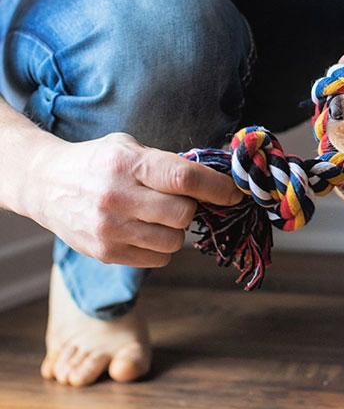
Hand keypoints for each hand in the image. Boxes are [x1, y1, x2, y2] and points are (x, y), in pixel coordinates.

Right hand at [25, 132, 242, 267]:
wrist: (44, 184)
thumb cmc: (97, 162)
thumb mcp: (129, 148)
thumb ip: (169, 164)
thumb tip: (219, 181)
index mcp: (127, 164)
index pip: (184, 179)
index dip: (218, 188)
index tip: (234, 192)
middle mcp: (117, 198)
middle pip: (184, 214)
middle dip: (191, 207)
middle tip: (179, 200)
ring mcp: (110, 229)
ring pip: (174, 241)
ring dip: (176, 229)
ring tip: (157, 215)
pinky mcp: (106, 253)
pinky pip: (158, 260)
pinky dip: (161, 247)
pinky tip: (145, 230)